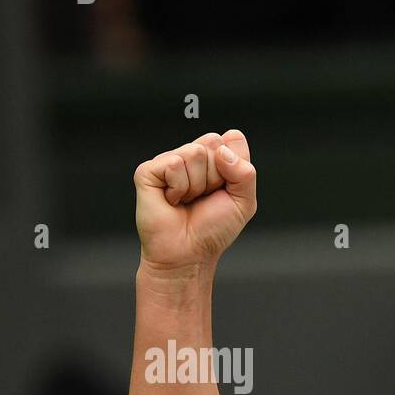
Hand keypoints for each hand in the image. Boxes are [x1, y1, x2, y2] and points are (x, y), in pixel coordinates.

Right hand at [133, 129, 256, 272]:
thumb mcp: (244, 202)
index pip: (231, 141)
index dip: (234, 169)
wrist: (188, 252)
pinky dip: (179, 187)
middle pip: (213, 144)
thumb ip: (246, 172)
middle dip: (216, 177)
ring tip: (187, 200)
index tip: (224, 191)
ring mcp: (169, 162)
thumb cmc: (213, 229)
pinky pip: (174, 164)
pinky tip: (172, 200)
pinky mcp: (149, 170)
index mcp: (213, 159)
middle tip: (204, 198)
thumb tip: (223, 148)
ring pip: (194, 153)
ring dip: (197, 185)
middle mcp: (190, 156)